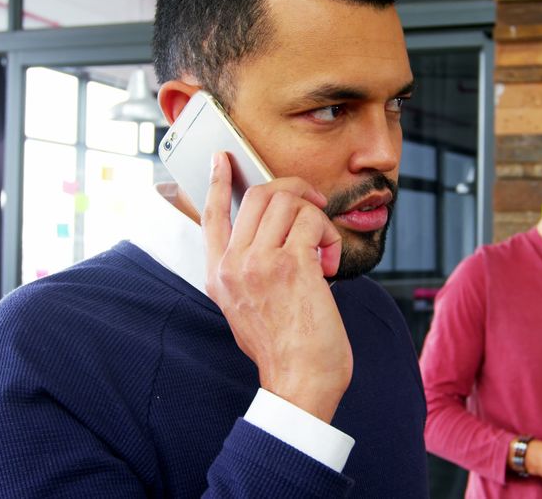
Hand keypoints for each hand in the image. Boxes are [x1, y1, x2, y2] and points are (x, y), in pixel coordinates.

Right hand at [203, 152, 350, 422]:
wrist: (299, 381)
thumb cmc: (284, 348)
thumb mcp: (247, 307)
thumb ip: (248, 271)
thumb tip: (272, 235)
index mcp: (219, 275)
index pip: (212, 215)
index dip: (219, 181)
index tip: (224, 158)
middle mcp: (233, 264)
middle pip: (260, 195)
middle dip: (295, 190)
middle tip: (315, 205)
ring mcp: (259, 263)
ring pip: (289, 201)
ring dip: (317, 218)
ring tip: (323, 250)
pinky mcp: (291, 265)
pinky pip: (313, 221)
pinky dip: (329, 234)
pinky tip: (329, 262)